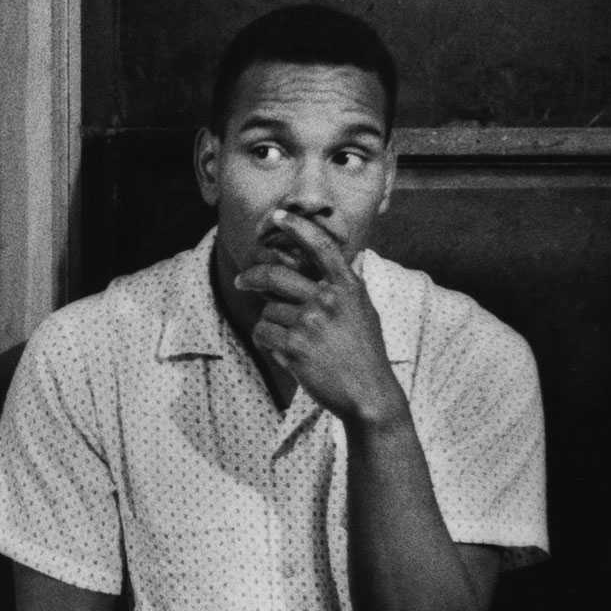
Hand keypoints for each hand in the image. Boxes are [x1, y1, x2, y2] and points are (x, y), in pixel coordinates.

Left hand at [232, 209, 404, 422]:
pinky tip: (286, 352)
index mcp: (348, 287)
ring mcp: (310, 323)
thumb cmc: (365, 353)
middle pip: (275, 276)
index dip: (297, 228)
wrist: (369, 393)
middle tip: (242, 281)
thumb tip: (343, 260)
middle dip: (251, 276)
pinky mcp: (295, 347)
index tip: (277, 217)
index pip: (320, 247)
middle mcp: (328, 299)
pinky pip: (263, 333)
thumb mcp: (363, 311)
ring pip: (268, 311)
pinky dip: (268, 342)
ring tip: (292, 340)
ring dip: (272, 324)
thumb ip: (345, 287)